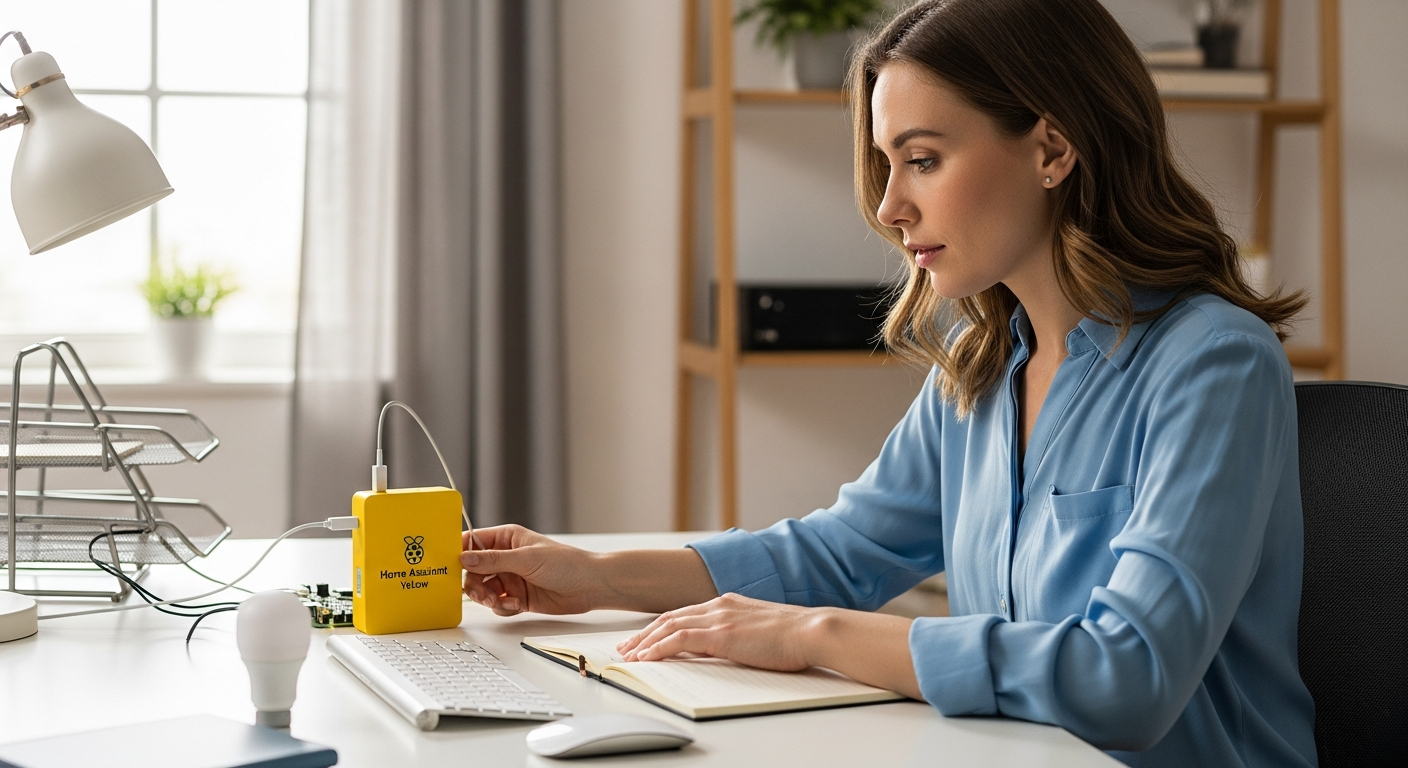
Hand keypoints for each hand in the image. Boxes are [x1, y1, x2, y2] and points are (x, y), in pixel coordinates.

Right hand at [460, 525, 602, 615]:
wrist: (589, 586)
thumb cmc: (566, 563)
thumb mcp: (526, 559)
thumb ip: (494, 561)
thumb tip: (465, 558)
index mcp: (507, 539)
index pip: (473, 543)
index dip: (459, 553)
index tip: (449, 566)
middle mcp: (506, 558)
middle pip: (474, 571)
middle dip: (475, 584)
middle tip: (482, 595)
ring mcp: (511, 578)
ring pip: (484, 590)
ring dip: (489, 599)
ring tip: (502, 602)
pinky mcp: (517, 597)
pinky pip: (498, 605)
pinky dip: (503, 607)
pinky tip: (518, 605)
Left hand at [615, 593, 822, 671]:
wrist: (811, 630)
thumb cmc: (794, 636)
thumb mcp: (759, 630)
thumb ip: (738, 633)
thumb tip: (723, 647)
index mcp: (728, 603)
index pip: (685, 614)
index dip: (662, 626)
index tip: (646, 638)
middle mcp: (719, 605)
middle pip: (670, 618)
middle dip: (645, 633)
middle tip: (627, 647)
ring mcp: (718, 617)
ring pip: (669, 627)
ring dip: (645, 641)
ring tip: (629, 655)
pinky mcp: (720, 634)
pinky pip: (679, 640)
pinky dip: (659, 648)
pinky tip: (647, 657)